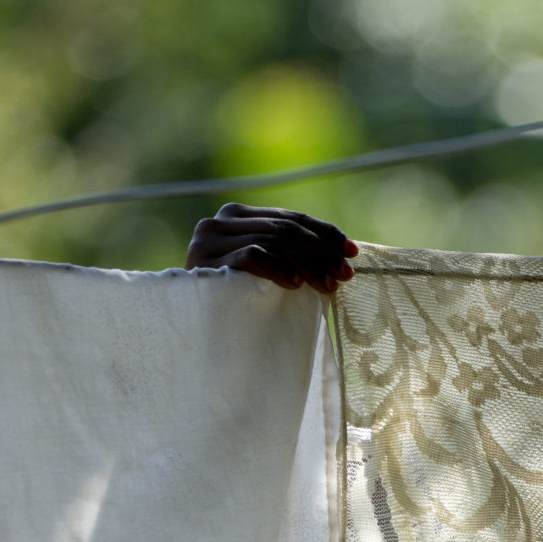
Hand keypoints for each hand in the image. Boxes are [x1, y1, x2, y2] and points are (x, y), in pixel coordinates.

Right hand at [185, 203, 356, 293]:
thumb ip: (287, 250)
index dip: (325, 233)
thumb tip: (343, 250)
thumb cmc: (234, 298)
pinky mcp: (205, 261)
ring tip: (326, 285)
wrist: (191, 325)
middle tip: (344, 275)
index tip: (352, 252)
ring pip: (272, 241)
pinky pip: (251, 257)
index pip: (290, 218)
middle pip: (284, 229)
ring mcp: (209, 239)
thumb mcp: (264, 267)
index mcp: (237, 215)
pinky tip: (295, 284)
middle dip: (321, 252)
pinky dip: (277, 268)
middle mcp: (220, 220)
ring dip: (307, 264)